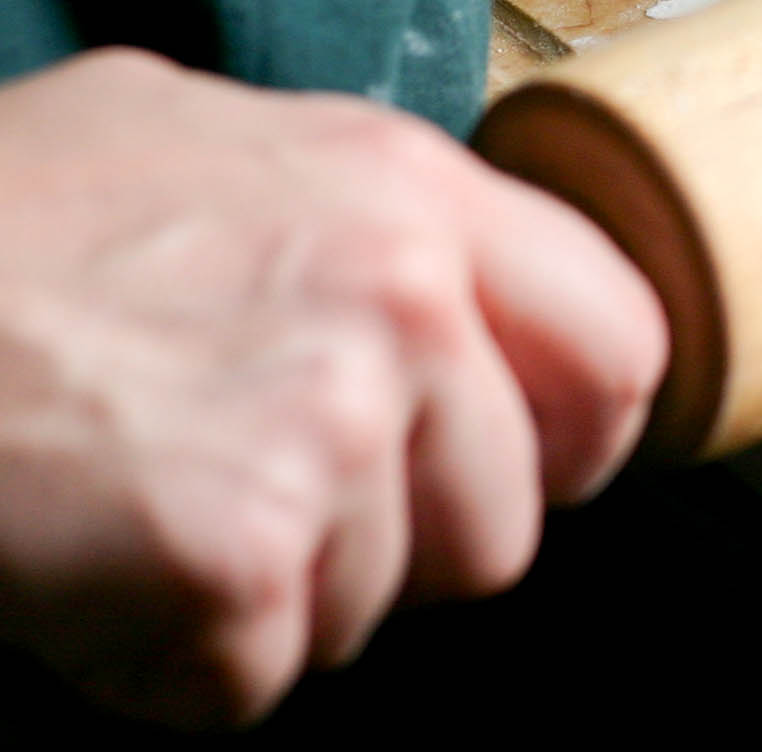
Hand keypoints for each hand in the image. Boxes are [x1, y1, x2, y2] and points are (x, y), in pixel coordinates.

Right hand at [0, 50, 666, 724]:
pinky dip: (162, 661)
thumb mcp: (187, 136)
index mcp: (409, 190)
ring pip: (372, 607)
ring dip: (262, 599)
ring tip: (134, 504)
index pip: (624, 346)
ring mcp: (329, 426)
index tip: (510, 473)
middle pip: (502, 520)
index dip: (570, 441)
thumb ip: (345, 207)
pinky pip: (252, 677)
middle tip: (250, 503)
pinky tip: (84, 569)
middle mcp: (400, 298)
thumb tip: (437, 275)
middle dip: (388, 548)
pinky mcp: (241, 551)